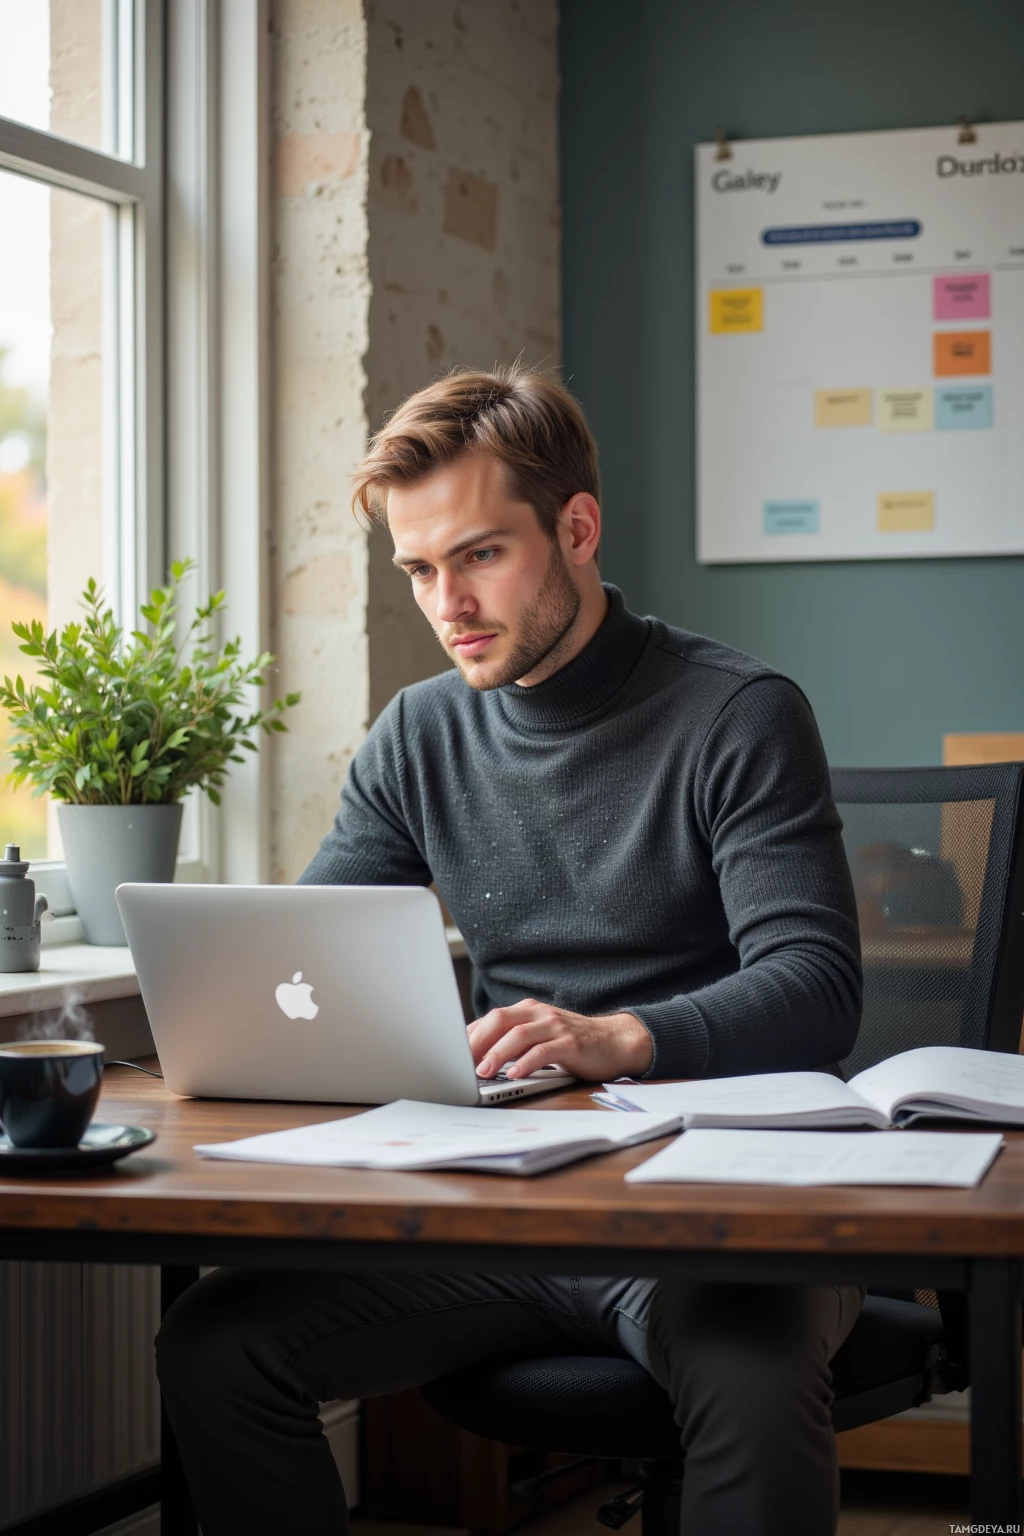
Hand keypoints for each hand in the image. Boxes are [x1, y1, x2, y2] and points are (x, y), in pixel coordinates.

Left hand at [468, 998, 653, 1082]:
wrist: (614, 1041)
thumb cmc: (571, 1043)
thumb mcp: (538, 1037)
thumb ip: (513, 1042)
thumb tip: (477, 1059)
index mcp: (526, 1011)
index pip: (490, 1019)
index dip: (469, 1036)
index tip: (451, 1054)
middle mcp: (538, 1014)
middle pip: (500, 1021)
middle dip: (477, 1042)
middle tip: (460, 1063)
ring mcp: (555, 1026)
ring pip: (518, 1035)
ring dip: (497, 1054)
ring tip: (483, 1072)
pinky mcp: (570, 1043)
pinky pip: (544, 1051)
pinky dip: (526, 1062)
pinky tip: (515, 1074)